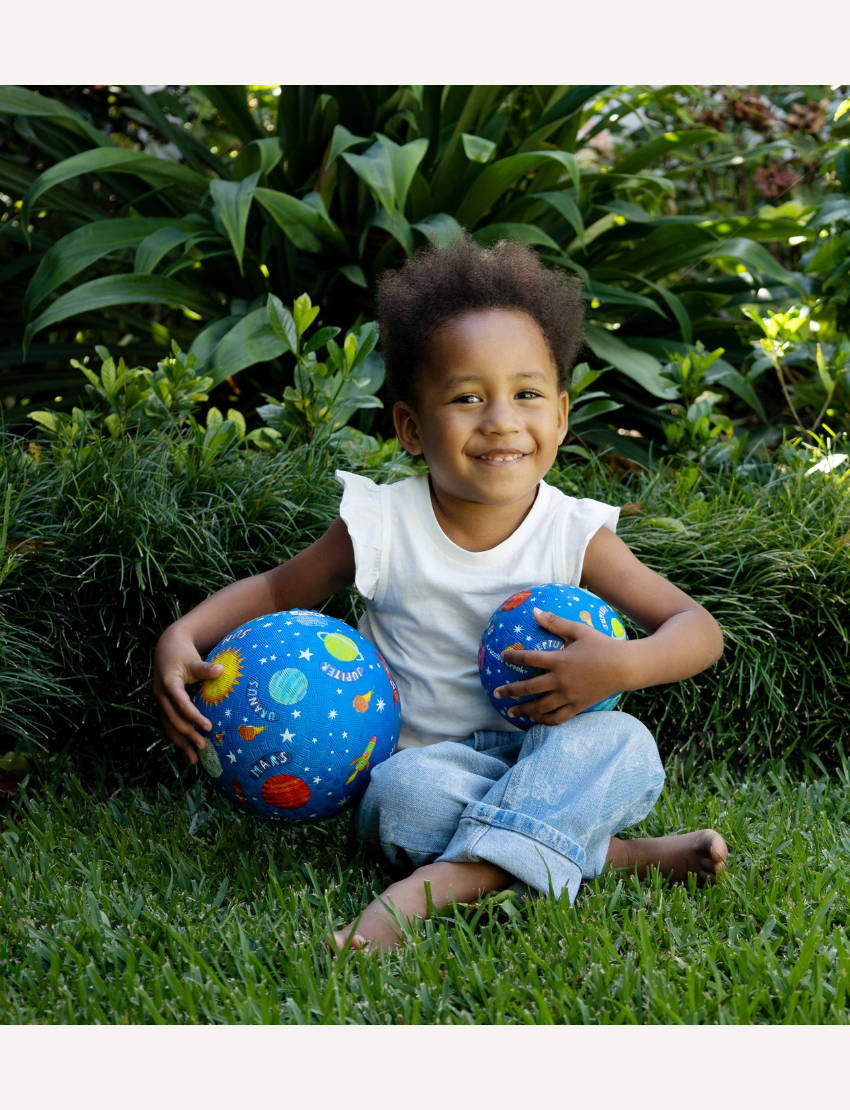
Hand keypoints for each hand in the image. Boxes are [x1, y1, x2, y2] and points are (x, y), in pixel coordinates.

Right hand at [153, 627, 223, 764]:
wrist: (166, 648)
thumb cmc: (182, 653)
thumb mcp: (193, 658)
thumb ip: (206, 668)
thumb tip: (221, 670)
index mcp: (168, 683)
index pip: (181, 704)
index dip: (194, 717)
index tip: (208, 728)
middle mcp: (160, 695)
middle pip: (173, 719)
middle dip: (188, 735)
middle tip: (204, 746)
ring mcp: (160, 702)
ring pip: (168, 726)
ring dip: (181, 743)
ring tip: (194, 760)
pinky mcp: (163, 705)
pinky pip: (169, 724)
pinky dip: (178, 737)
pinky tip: (187, 749)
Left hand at [493, 607, 630, 724]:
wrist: (625, 667)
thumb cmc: (602, 645)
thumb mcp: (579, 630)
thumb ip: (555, 622)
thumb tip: (534, 611)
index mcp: (560, 660)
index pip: (529, 659)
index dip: (513, 657)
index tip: (503, 656)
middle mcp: (561, 680)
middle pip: (529, 688)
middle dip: (510, 691)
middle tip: (497, 694)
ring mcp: (569, 696)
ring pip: (541, 707)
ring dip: (524, 710)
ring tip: (511, 712)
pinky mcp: (578, 706)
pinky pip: (558, 717)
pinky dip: (545, 720)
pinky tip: (536, 720)